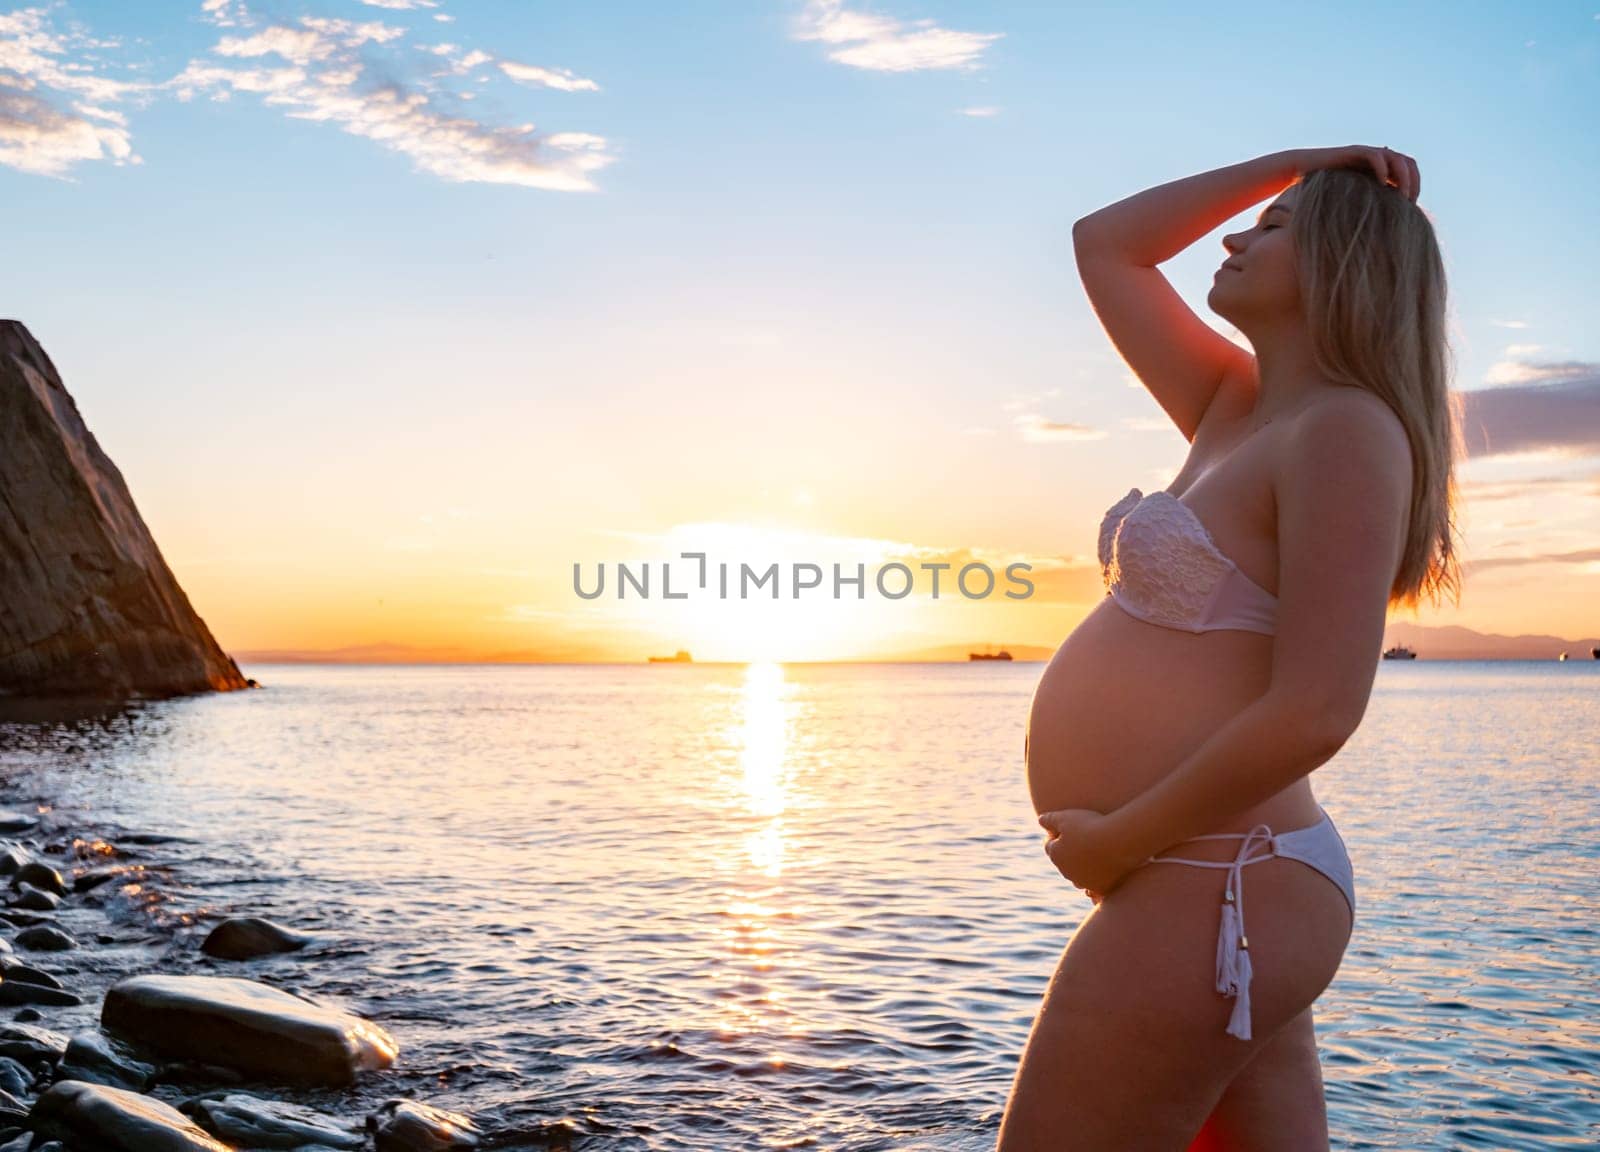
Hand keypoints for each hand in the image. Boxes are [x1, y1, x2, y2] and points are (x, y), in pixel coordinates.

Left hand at [1038, 808, 1136, 899]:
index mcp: (1056, 855)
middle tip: (1079, 841)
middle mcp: (1066, 872)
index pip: (1050, 846)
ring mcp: (1084, 881)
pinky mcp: (1100, 888)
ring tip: (1091, 856)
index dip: (1055, 835)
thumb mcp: (1065, 817)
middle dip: (1068, 852)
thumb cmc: (1090, 826)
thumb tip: (1041, 820)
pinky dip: (1097, 878)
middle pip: (1063, 862)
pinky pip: (1095, 886)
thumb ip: (1049, 819)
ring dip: (1082, 868)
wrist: (1118, 842)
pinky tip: (1103, 869)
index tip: (1064, 828)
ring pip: (1078, 876)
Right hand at [1291, 145, 1419, 201]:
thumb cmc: (1322, 190)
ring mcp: (1366, 153)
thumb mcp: (1350, 201)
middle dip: (1414, 182)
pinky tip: (1382, 184)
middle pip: (1408, 162)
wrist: (1301, 170)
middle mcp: (1377, 158)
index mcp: (1381, 168)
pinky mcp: (1354, 152)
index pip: (1410, 170)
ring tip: (1401, 195)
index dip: (1416, 186)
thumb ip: (1365, 208)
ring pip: (1396, 157)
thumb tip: (1381, 234)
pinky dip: (1382, 168)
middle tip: (1410, 202)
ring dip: (1403, 176)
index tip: (1412, 206)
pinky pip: (1375, 156)